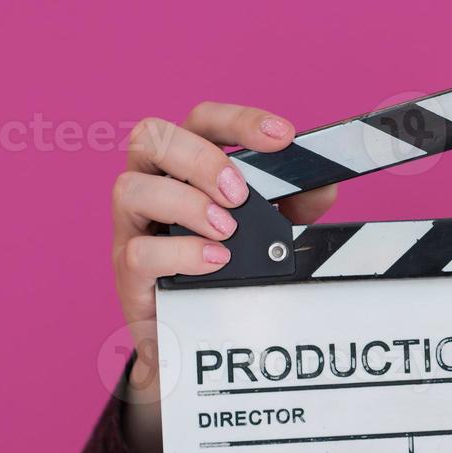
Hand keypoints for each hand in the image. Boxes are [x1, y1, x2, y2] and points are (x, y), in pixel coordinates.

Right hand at [110, 103, 336, 452]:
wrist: (192, 332)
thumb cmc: (224, 264)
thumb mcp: (266, 230)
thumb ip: (294, 205)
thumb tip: (323, 187)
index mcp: (183, 163)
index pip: (201, 120)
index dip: (240, 120)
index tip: (283, 137)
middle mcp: (151, 184)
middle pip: (152, 137)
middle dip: (201, 158)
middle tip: (239, 193)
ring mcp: (133, 227)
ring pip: (131, 188)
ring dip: (186, 203)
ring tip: (227, 230)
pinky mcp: (129, 271)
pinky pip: (139, 251)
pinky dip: (181, 252)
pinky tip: (215, 260)